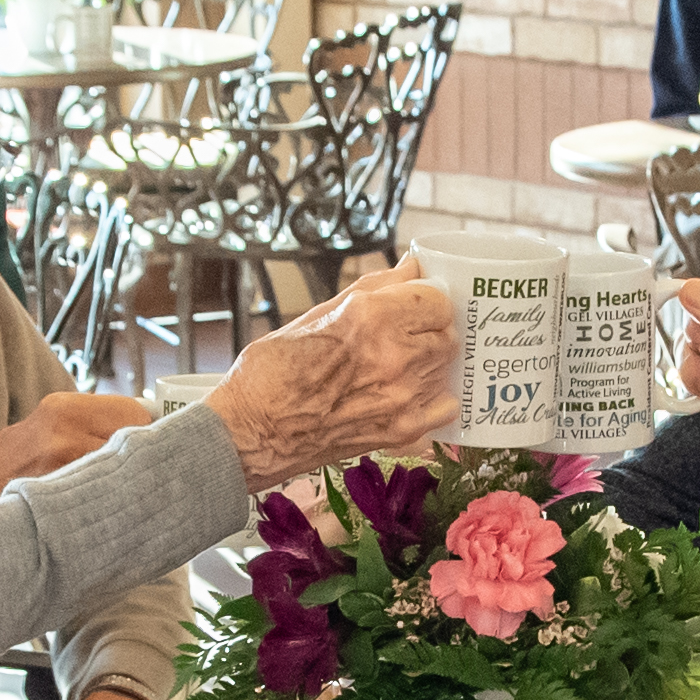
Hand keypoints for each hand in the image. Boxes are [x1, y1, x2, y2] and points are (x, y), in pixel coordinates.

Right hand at [0, 392, 156, 518]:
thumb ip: (89, 429)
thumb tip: (146, 437)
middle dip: (148, 462)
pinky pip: (106, 501)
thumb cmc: (3, 467)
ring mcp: (63, 466)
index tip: (157, 447)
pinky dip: (113, 507)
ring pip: (128, 473)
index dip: (151, 434)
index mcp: (63, 409)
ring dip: (133, 487)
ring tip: (124, 499)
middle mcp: (65, 432)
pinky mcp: (59, 499)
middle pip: (139, 443)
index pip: (136, 413)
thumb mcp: (45, 429)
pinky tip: (106, 515)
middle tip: (150, 477)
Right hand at [208, 265, 458, 489]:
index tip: (414, 306)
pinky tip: (407, 393)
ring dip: (429, 363)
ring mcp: (402, 397)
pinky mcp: (401, 431)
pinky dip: (432, 398)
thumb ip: (373, 289)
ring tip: (396, 366)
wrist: (252, 431)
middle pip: (447, 334)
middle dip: (430, 330)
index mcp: (370, 317)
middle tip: (405, 335)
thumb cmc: (271, 372)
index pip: (437, 300)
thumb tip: (410, 268)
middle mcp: (394, 355)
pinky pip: (444, 407)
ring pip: (446, 368)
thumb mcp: (316, 313)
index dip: (426, 301)